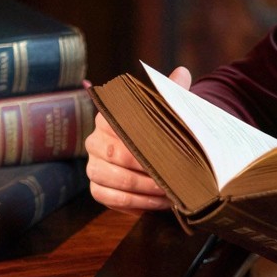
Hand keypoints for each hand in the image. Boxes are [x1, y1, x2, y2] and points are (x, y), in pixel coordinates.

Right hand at [84, 65, 188, 211]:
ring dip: (142, 190)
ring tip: (167, 193)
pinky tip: (155, 203)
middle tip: (170, 177)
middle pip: (113, 155)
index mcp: (107, 119)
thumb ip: (172, 93)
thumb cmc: (161, 133)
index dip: (141, 143)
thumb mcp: (167, 112)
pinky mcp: (97, 189)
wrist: (157, 158)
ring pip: (110, 179)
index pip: (117, 127)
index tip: (165, 151)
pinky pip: (109, 198)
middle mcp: (94, 141)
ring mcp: (93, 167)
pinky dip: (135, 203)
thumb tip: (182, 72)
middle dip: (145, 169)